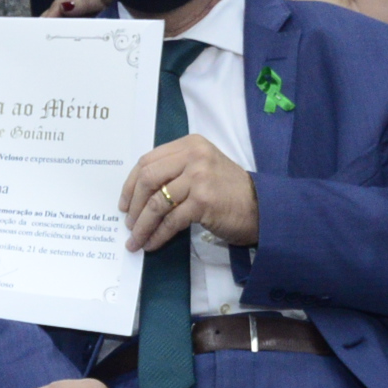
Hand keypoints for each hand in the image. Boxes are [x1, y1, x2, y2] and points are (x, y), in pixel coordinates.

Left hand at [119, 135, 256, 251]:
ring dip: (142, 225)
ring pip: (156, 202)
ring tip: (136, 239)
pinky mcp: (203, 201)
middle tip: (129, 224)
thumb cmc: (230, 191)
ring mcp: (199, 177)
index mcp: (190, 144)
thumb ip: (175, 171)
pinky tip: (153, 243)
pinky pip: (170, 221)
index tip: (124, 204)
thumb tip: (138, 194)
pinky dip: (158, 234)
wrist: (262, 207)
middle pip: (147, 179)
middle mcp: (194, 156)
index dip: (130, 184)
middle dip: (133, 205)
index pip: (148, 160)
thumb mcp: (203, 168)